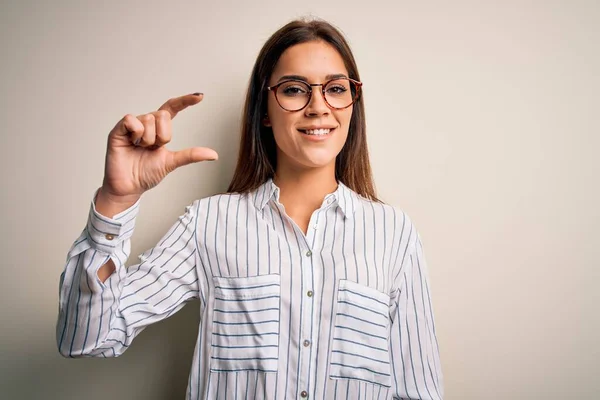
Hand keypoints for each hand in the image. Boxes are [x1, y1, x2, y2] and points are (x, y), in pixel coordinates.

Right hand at [99, 93, 217, 205]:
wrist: (129, 187)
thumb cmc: (146, 174)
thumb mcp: (172, 162)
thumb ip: (191, 155)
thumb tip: (214, 155)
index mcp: (159, 129)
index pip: (172, 108)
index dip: (185, 101)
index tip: (201, 96)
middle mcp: (146, 123)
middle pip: (163, 115)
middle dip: (162, 136)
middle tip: (152, 148)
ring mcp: (132, 125)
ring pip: (149, 118)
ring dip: (148, 139)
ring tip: (139, 148)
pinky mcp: (119, 129)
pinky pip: (132, 120)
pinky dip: (136, 133)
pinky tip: (131, 143)